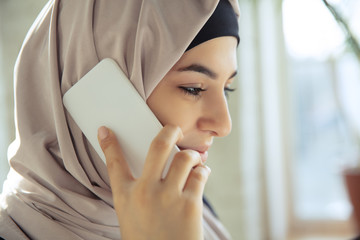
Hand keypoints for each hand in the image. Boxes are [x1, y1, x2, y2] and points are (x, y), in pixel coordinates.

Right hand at [97, 125, 210, 239]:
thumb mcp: (132, 216)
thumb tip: (157, 166)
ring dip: (192, 155)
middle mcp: (145, 193)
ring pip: (184, 157)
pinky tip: (202, 174)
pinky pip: (200, 174)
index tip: (106, 129)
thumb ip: (139, 191)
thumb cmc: (148, 239)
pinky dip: (203, 171)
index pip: (114, 164)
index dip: (108, 144)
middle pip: (157, 147)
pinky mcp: (190, 203)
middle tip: (174, 129)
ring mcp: (168, 197)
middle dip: (168, 131)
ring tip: (193, 160)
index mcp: (126, 197)